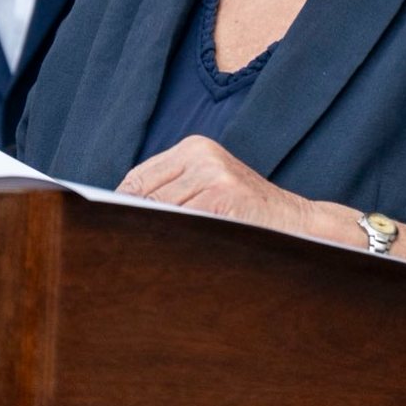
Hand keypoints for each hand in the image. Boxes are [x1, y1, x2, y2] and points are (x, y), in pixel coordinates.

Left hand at [116, 136, 316, 235]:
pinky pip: (182, 223)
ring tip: (143, 257)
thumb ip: (172, 192)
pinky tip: (173, 255)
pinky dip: (173, 241)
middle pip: (145, 194)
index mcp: (194, 148)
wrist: (298, 223)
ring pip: (160, 211)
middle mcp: (202, 154)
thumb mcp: (210, 188)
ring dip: (151, 235)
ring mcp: (214, 174)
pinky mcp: (224, 196)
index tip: (106, 229)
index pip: (139, 177)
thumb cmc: (247, 213)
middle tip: (118, 251)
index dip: (119, 206)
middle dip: (133, 222)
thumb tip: (118, 214)